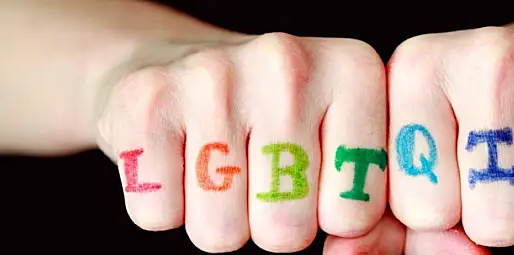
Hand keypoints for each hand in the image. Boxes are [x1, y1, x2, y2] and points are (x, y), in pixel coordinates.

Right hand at [95, 33, 389, 252]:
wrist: (174, 63)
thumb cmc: (274, 117)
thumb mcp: (343, 138)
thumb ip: (368, 190)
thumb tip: (355, 245)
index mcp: (355, 71)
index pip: (355, 215)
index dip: (328, 215)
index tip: (316, 178)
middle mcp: (287, 63)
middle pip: (288, 231)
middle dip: (272, 223)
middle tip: (259, 175)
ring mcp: (213, 76)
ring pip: (222, 233)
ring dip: (217, 219)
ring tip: (218, 167)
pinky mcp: (146, 99)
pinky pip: (158, 215)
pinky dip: (164, 205)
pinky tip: (176, 158)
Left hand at [387, 24, 513, 245]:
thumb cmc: (487, 110)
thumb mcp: (424, 145)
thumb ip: (405, 209)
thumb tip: (413, 253)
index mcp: (418, 69)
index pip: (423, 208)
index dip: (445, 209)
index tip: (454, 171)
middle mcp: (487, 57)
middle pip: (494, 223)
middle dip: (503, 215)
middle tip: (510, 165)